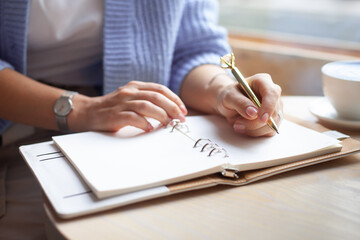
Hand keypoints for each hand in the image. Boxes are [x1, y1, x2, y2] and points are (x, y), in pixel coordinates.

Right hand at [70, 81, 187, 131]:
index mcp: (136, 86)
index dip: (174, 99)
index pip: (160, 89)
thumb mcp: (130, 99)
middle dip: (172, 107)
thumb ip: (147, 101)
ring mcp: (122, 103)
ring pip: (147, 105)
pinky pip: (132, 117)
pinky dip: (144, 123)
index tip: (183, 110)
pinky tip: (150, 129)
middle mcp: (130, 92)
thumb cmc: (113, 108)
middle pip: (157, 96)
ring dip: (161, 115)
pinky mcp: (115, 115)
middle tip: (181, 119)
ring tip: (168, 124)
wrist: (87, 112)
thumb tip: (170, 112)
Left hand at [216, 73, 282, 136]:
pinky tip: (244, 128)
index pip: (272, 93)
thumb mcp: (228, 96)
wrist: (230, 102)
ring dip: (254, 129)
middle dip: (255, 123)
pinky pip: (269, 131)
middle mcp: (272, 94)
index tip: (260, 119)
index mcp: (263, 81)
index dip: (268, 107)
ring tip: (237, 125)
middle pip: (273, 112)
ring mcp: (275, 107)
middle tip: (237, 124)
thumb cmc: (229, 95)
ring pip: (272, 124)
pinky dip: (255, 133)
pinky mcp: (274, 120)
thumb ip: (239, 102)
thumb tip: (253, 113)